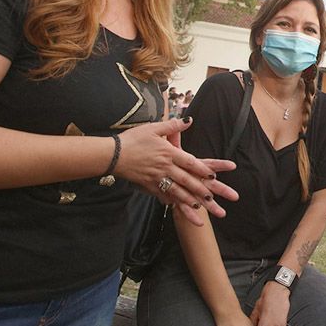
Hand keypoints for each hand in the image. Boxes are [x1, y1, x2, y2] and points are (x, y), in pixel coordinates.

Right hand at [114, 118, 238, 226]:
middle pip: (186, 179)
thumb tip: (188, 120)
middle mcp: (164, 167)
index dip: (202, 169)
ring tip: (199, 205)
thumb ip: (172, 125)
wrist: (112, 154)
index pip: (189, 162)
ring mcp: (156, 177)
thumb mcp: (153, 128)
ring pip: (175, 190)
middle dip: (199, 189)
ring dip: (188, 199)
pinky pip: (161, 194)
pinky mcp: (147, 185)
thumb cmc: (133, 139)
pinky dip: (170, 201)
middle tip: (211, 197)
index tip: (213, 176)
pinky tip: (177, 206)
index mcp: (168, 152)